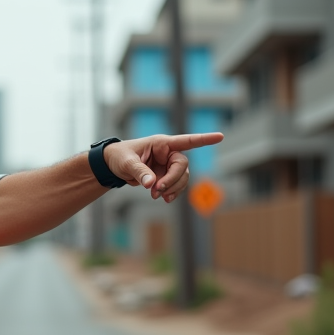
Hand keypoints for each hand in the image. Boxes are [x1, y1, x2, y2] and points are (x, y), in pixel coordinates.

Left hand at [103, 132, 223, 202]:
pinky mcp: (166, 176)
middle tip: (157, 190)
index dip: (203, 139)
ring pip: (182, 178)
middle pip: (182, 166)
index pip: (186, 140)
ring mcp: (168, 165)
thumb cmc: (119, 157)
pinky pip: (176, 185)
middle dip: (173, 180)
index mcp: (161, 143)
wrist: (113, 166)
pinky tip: (163, 198)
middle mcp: (168, 153)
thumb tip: (151, 184)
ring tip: (155, 195)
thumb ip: (140, 172)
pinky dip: (172, 193)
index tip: (220, 136)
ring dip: (172, 188)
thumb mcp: (127, 163)